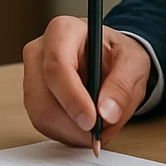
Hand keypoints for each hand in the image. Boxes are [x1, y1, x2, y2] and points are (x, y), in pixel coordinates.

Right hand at [22, 16, 151, 148]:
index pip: (56, 67)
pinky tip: (83, 128)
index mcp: (63, 31)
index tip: (91, 121)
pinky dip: (65, 133)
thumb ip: (122, 86)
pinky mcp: (33, 96)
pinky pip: (42, 123)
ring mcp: (32, 75)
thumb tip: (106, 113)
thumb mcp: (133, 63)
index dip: (72, 98)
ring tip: (96, 130)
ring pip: (40, 114)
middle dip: (72, 124)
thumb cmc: (118, 55)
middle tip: (98, 134)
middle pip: (42, 97)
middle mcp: (40, 51)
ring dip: (70, 132)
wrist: (110, 59)